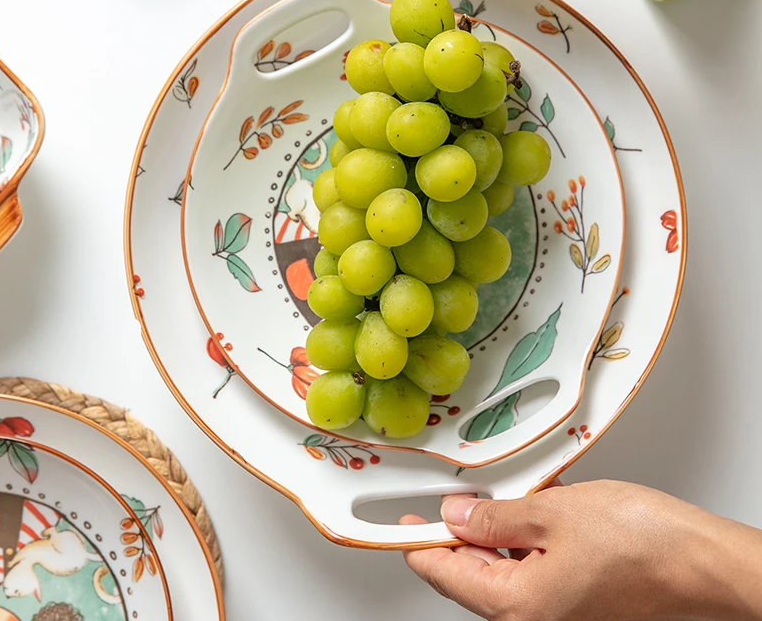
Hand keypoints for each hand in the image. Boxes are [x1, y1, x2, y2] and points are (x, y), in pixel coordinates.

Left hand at [402, 480, 761, 620]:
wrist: (703, 563)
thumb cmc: (644, 545)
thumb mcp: (552, 513)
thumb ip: (495, 516)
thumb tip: (457, 514)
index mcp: (517, 606)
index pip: (441, 572)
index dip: (415, 539)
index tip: (396, 519)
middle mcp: (533, 618)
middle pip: (468, 573)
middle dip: (456, 530)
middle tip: (452, 494)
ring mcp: (556, 611)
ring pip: (501, 567)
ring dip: (494, 529)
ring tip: (498, 492)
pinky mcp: (576, 598)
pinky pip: (531, 566)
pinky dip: (524, 536)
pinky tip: (533, 506)